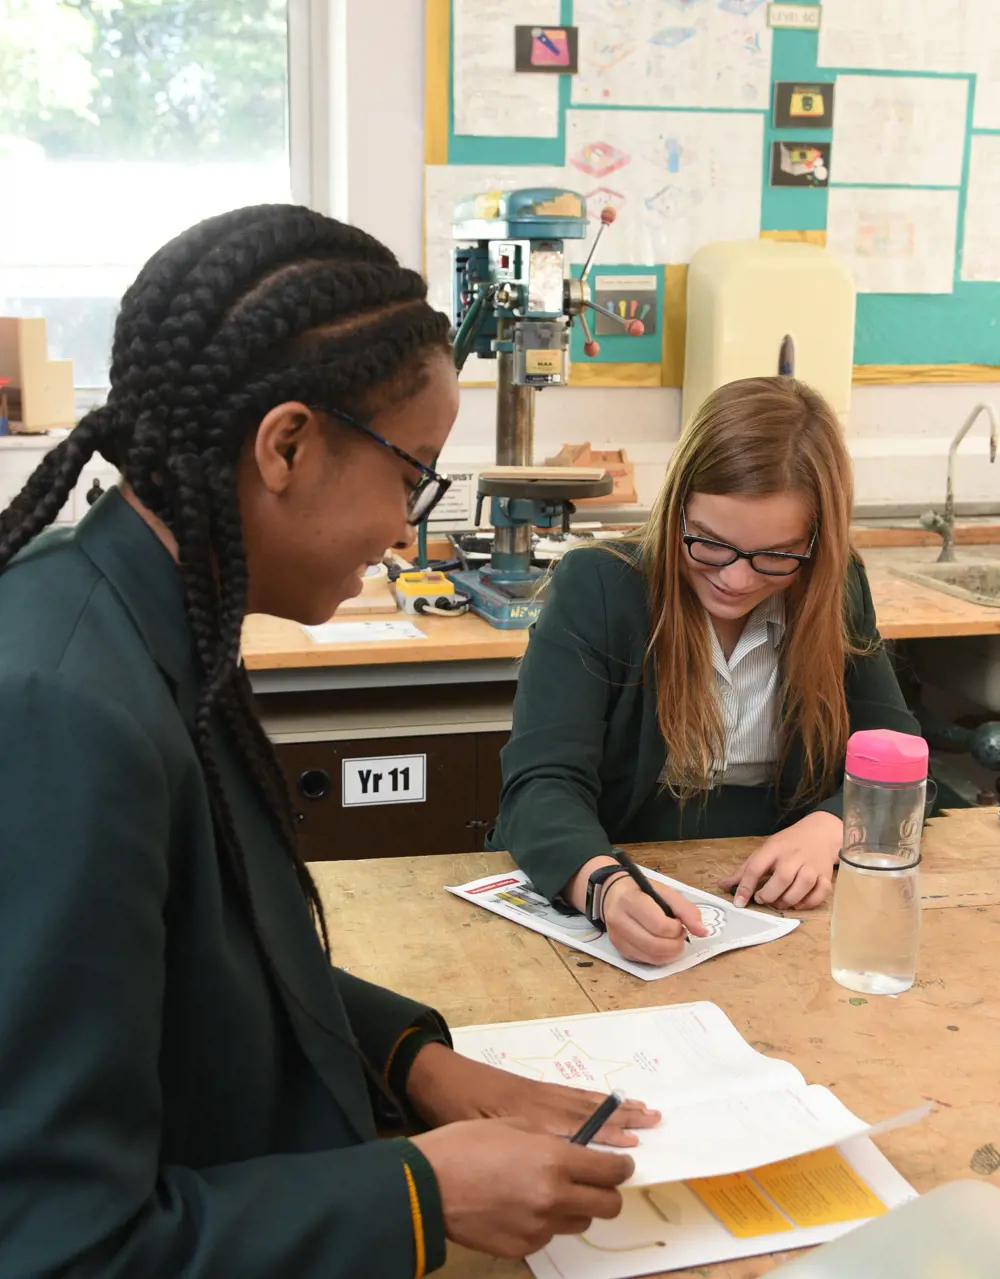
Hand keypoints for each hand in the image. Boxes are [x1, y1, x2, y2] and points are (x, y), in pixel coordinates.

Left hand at [406, 1043, 659, 1146]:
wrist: (438, 1076)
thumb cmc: (456, 1110)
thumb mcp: (483, 1132)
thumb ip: (516, 1145)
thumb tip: (548, 1161)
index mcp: (533, 1117)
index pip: (579, 1130)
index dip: (608, 1140)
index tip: (634, 1146)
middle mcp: (544, 1103)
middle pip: (591, 1112)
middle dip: (624, 1120)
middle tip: (654, 1121)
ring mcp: (540, 1094)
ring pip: (586, 1101)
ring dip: (616, 1107)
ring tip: (644, 1109)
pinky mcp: (533, 1088)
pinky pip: (573, 1092)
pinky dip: (595, 1098)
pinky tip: (606, 1102)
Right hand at [412, 1117, 633, 1258]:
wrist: (427, 1185)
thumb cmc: (467, 1144)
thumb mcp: (514, 1125)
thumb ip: (552, 1140)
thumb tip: (577, 1150)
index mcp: (555, 1159)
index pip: (611, 1171)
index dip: (621, 1167)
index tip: (619, 1165)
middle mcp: (555, 1197)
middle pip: (607, 1205)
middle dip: (606, 1192)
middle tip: (593, 1181)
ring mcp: (540, 1227)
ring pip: (579, 1222)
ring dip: (575, 1207)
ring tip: (548, 1191)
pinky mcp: (524, 1247)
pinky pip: (549, 1235)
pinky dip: (545, 1223)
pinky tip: (520, 1207)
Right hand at [602, 875, 707, 964]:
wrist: (613, 893)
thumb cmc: (642, 890)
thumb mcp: (665, 892)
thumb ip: (686, 910)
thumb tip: (703, 932)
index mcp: (630, 900)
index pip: (659, 926)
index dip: (677, 929)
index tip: (679, 922)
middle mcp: (619, 920)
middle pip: (655, 945)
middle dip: (676, 944)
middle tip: (680, 934)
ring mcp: (617, 937)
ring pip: (651, 957)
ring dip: (670, 953)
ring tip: (673, 940)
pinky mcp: (619, 949)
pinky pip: (645, 961)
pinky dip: (660, 957)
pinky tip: (662, 945)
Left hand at [718, 812, 841, 909]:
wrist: (819, 833)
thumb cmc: (787, 844)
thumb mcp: (764, 851)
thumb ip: (744, 870)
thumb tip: (722, 885)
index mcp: (774, 848)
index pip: (756, 867)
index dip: (745, 886)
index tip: (739, 902)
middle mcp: (794, 856)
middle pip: (782, 879)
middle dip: (769, 894)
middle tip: (762, 899)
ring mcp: (812, 866)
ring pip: (802, 887)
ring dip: (787, 901)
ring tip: (777, 902)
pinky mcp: (826, 876)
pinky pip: (820, 893)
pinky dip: (808, 902)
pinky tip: (797, 904)